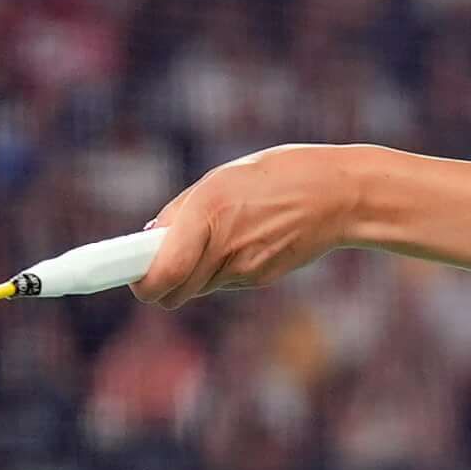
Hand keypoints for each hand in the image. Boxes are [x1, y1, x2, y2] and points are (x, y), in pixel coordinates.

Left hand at [139, 145, 368, 307]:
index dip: (141, 283)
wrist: (339, 195)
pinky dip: (220, 268)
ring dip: (193, 272)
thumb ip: (181, 212)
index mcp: (207, 215)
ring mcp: (245, 269)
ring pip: (198, 288)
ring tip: (215, 237)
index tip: (132, 275)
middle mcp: (223, 248)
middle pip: (173, 293)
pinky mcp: (262, 278)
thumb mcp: (220, 179)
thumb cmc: (275, 176)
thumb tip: (149, 239)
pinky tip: (243, 239)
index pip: (161, 274)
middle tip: (162, 260)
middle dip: (161, 282)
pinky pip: (224, 281)